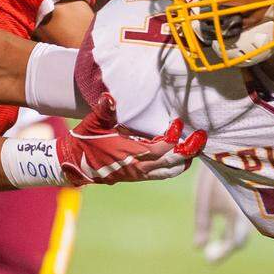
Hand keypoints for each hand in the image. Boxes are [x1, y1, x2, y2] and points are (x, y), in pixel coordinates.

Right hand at [57, 94, 205, 185]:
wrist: (72, 164)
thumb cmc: (84, 142)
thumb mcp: (93, 123)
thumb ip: (104, 110)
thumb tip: (109, 97)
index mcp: (129, 154)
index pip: (159, 149)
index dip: (172, 138)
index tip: (178, 123)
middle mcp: (137, 167)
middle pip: (170, 163)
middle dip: (188, 150)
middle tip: (201, 136)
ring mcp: (138, 174)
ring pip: (168, 172)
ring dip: (184, 161)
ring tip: (195, 148)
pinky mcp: (137, 176)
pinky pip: (161, 174)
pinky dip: (174, 166)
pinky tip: (181, 157)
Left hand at [193, 169, 251, 262]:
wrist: (227, 149)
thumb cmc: (213, 176)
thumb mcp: (204, 201)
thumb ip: (202, 225)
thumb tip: (198, 248)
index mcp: (239, 214)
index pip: (236, 243)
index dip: (223, 254)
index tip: (209, 259)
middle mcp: (250, 212)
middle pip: (241, 240)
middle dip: (226, 248)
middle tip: (210, 253)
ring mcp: (252, 206)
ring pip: (243, 231)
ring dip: (230, 238)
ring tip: (216, 240)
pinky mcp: (250, 200)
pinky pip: (243, 221)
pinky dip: (234, 229)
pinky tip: (223, 228)